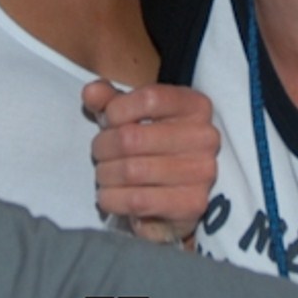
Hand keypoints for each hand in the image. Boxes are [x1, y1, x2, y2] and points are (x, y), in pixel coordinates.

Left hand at [84, 79, 218, 245]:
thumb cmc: (149, 146)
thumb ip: (109, 100)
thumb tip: (91, 92)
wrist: (172, 196)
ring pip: (131, 171)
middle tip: (99, 153)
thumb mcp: (129, 115)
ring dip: (105, 175)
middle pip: (132, 138)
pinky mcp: (193, 205)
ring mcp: (203, 172)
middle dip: (103, 147)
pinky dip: (112, 199)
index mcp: (195, 105)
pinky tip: (110, 195)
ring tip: (104, 175)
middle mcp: (205, 137)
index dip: (116, 110)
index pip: (149, 98)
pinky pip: (137, 200)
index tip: (108, 121)